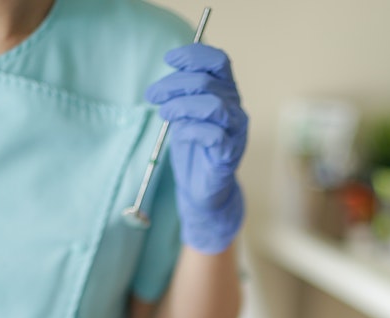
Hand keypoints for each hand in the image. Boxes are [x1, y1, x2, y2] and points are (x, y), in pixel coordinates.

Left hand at [145, 44, 247, 254]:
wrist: (201, 189)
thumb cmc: (193, 148)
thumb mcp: (183, 113)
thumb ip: (181, 93)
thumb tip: (166, 75)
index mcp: (226, 93)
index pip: (219, 61)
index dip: (194, 55)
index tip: (169, 60)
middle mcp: (235, 109)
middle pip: (208, 82)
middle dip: (175, 84)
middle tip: (153, 94)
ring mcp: (235, 132)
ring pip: (214, 105)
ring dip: (182, 106)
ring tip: (164, 113)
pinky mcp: (229, 155)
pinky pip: (214, 136)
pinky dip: (191, 130)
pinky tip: (179, 134)